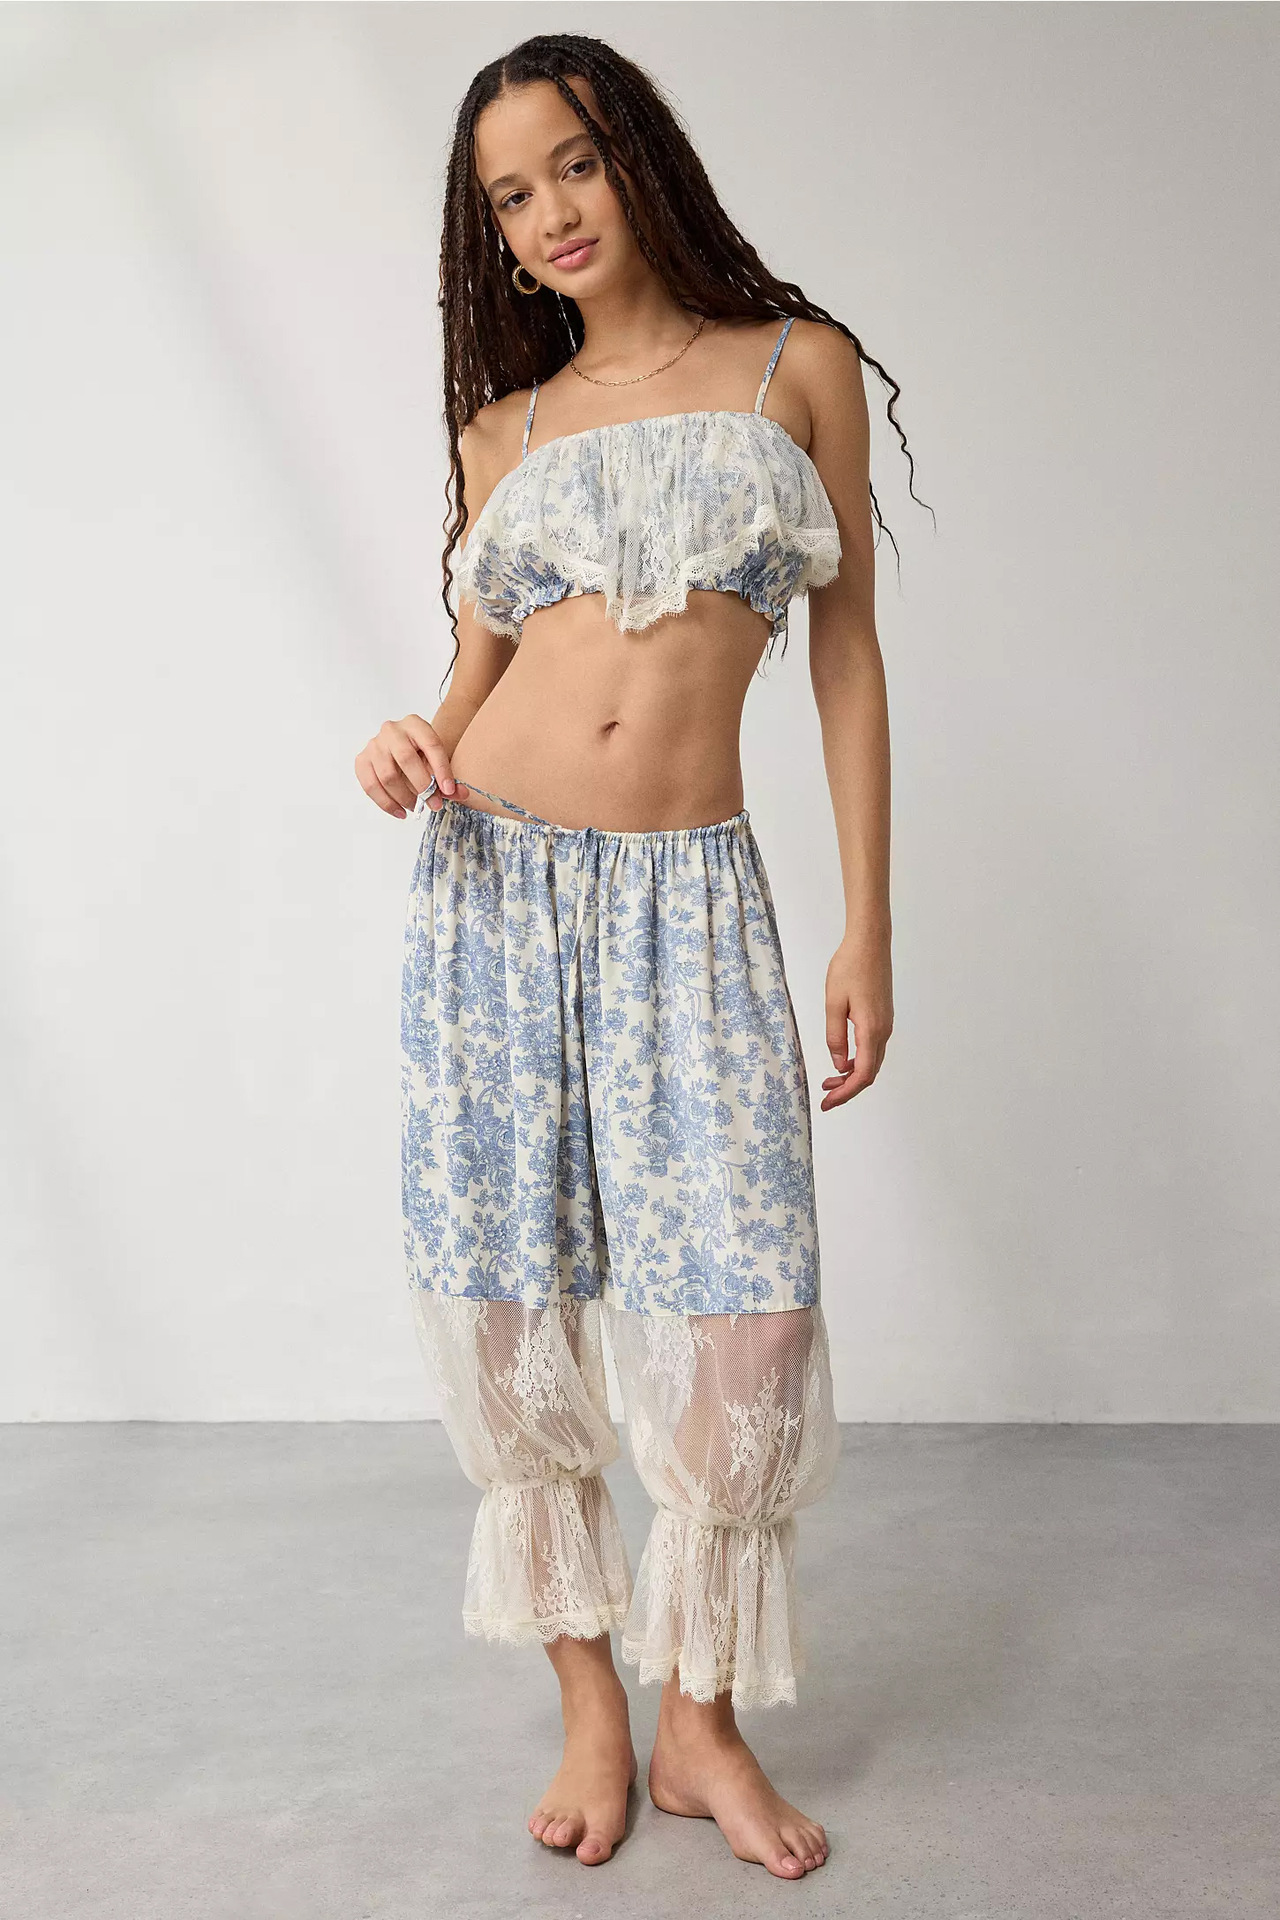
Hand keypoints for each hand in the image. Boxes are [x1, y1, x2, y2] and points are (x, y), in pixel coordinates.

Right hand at [353, 715, 468, 818]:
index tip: (449, 791)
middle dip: (422, 787)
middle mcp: (392, 730)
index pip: (431, 745)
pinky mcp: (362, 760)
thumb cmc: (421, 755)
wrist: (401, 747)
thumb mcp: (437, 762)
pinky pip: (370, 785)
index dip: (441, 769)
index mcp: (415, 724)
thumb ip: (449, 779)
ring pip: (387, 775)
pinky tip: (400, 812)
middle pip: (406, 759)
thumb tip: (462, 794)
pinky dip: (386, 803)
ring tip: (416, 808)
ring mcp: (374, 744)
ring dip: (404, 797)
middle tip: (434, 805)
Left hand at [820, 931, 892, 1110]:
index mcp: (871, 1031)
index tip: (827, 1103)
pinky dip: (857, 1061)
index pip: (862, 1075)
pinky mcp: (883, 1018)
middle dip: (848, 1089)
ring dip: (852, 1075)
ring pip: (872, 1062)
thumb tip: (838, 1064)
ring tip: (829, 1081)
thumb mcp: (833, 1003)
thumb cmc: (849, 968)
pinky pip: (872, 1049)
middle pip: (869, 1073)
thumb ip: (835, 1036)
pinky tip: (841, 1059)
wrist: (870, 943)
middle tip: (825, 1097)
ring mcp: (885, 1025)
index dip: (845, 1093)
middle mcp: (883, 1031)